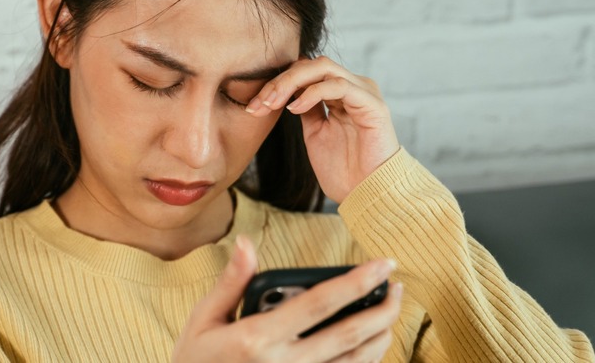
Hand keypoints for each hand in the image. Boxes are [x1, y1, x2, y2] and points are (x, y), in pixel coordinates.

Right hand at [172, 236, 402, 362]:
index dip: (357, 281)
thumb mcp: (203, 320)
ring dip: (382, 335)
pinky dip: (366, 360)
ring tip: (390, 310)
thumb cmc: (196, 362)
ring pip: (357, 361)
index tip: (384, 262)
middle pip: (351, 334)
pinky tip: (372, 342)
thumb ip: (232, 282)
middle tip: (398, 286)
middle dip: (383, 308)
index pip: (321, 303)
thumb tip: (248, 243)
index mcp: (259, 338)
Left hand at [245, 56, 399, 203]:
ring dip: (291, 84)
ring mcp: (365, 92)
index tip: (254, 106)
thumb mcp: (315, 133)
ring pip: (322, 68)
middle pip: (311, 66)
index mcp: (342, 93)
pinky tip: (295, 108)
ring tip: (272, 104)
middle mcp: (355, 87)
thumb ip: (306, 109)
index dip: (277, 84)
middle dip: (279, 82)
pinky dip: (312, 93)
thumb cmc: (344, 170)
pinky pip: (338, 85)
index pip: (306, 72)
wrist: (367, 194)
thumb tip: (286, 93)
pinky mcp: (372, 103)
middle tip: (259, 103)